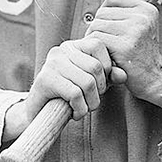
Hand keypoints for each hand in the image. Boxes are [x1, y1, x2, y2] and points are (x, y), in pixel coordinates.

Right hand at [3, 37, 123, 141]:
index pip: (99, 45)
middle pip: (95, 67)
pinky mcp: (45, 79)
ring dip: (91, 103)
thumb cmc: (67, 98)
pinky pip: (75, 94)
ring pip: (87, 82)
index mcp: (73, 46)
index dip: (106, 68)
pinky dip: (80, 109)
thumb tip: (123, 75)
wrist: (38, 116)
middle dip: (99, 90)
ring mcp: (52, 63)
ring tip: (83, 109)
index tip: (100, 86)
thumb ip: (108, 77)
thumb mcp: (93, 85)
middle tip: (91, 102)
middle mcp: (61, 50)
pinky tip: (74, 113)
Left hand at [84, 0, 161, 107]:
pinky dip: (96, 50)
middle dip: (99, 29)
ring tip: (107, 51)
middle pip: (101, 12)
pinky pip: (96, 40)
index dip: (106, 14)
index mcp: (147, 8)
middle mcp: (143, 17)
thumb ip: (123, 2)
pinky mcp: (125, 47)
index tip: (113, 30)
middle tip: (108, 44)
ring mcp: (135, 31)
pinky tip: (106, 58)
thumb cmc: (142, 51)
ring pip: (96, 26)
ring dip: (95, 40)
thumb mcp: (138, 23)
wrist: (155, 79)